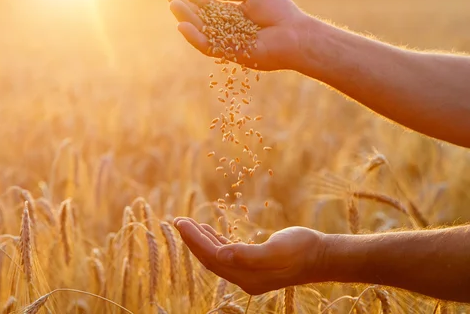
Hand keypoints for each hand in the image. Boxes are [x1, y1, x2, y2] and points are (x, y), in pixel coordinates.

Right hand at [167, 0, 309, 70]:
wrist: (294, 33)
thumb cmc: (279, 11)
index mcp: (235, 14)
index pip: (210, 6)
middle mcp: (230, 29)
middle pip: (202, 18)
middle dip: (186, 8)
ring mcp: (229, 42)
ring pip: (202, 31)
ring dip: (187, 20)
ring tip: (174, 7)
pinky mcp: (230, 54)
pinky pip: (208, 47)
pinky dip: (195, 38)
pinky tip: (183, 26)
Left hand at [173, 217, 323, 294]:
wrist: (321, 256)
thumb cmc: (301, 249)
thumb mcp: (276, 250)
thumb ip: (248, 255)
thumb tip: (222, 255)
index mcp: (246, 276)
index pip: (211, 257)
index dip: (194, 240)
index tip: (180, 222)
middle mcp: (243, 277)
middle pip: (209, 258)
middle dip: (192, 240)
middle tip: (178, 220)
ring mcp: (248, 272)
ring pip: (216, 256)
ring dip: (201, 240)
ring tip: (188, 224)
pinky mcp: (254, 264)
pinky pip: (227, 254)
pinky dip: (215, 241)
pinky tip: (210, 230)